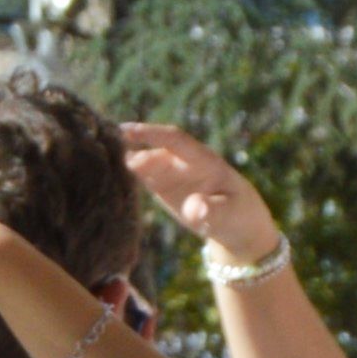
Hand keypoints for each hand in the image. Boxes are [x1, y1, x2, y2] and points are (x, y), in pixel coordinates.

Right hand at [121, 124, 282, 272]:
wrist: (240, 226)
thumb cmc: (238, 217)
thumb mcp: (230, 216)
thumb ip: (212, 211)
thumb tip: (194, 209)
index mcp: (205, 161)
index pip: (176, 140)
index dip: (152, 134)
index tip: (129, 131)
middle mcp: (188, 163)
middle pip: (161, 151)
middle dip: (141, 150)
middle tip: (125, 160)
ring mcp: (176, 175)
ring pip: (152, 163)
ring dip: (136, 162)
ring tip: (116, 165)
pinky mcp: (167, 188)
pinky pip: (149, 177)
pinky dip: (136, 174)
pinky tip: (119, 174)